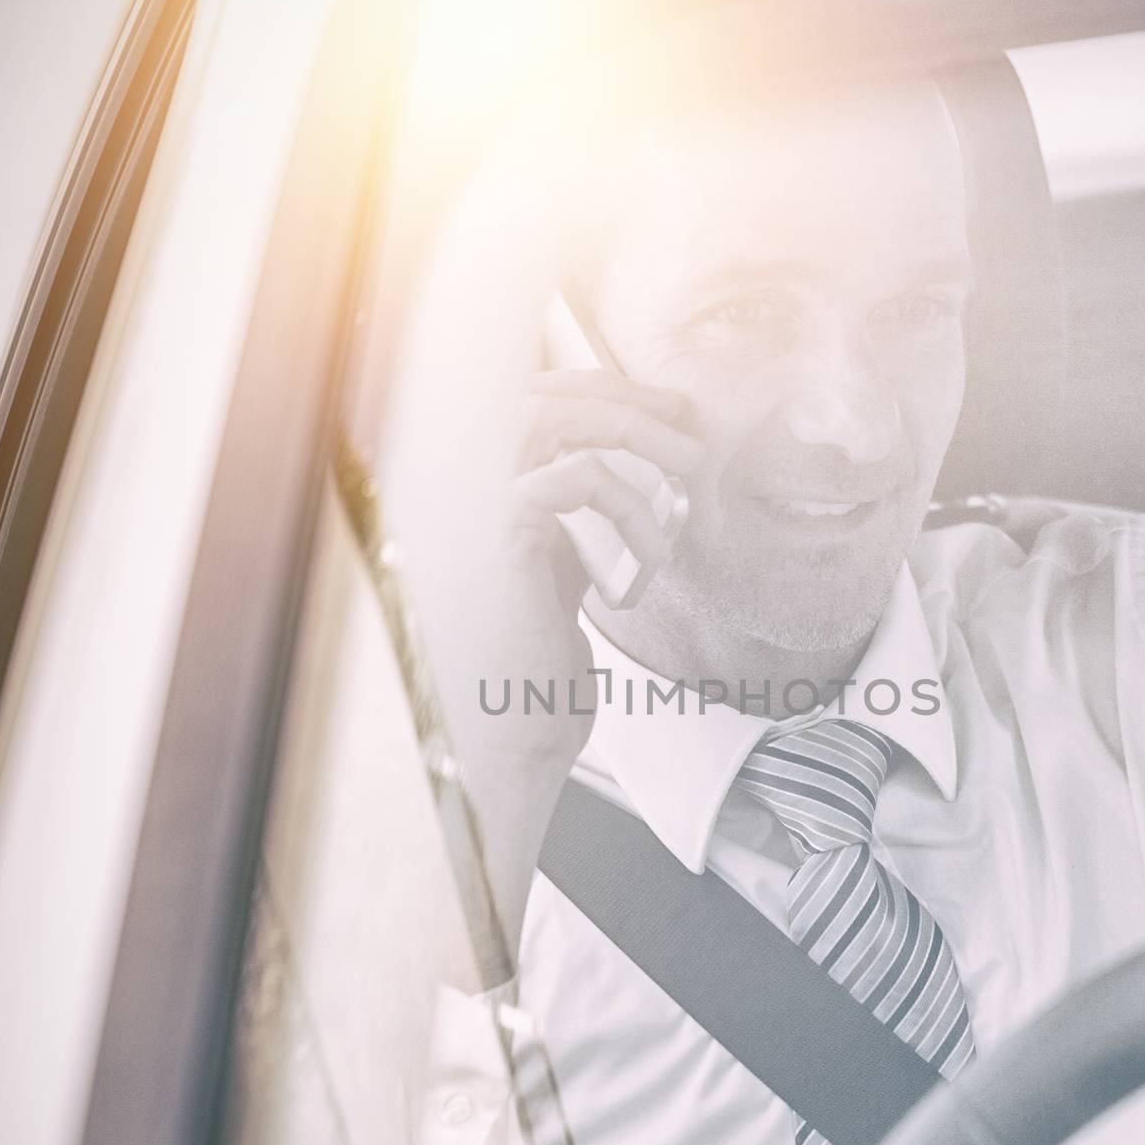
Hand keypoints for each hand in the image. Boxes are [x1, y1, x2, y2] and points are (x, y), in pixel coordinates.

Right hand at [487, 369, 700, 759]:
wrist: (511, 749)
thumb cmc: (532, 684)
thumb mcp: (556, 584)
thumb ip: (571, 530)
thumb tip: (621, 485)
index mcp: (469, 503)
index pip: (521, 408)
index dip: (590, 395)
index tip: (659, 414)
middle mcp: (457, 496)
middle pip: (532, 397)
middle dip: (615, 396)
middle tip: (679, 418)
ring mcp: (468, 511)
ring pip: (546, 420)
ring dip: (628, 427)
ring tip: (688, 460)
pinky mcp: (497, 537)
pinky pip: (572, 478)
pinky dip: (628, 503)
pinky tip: (656, 554)